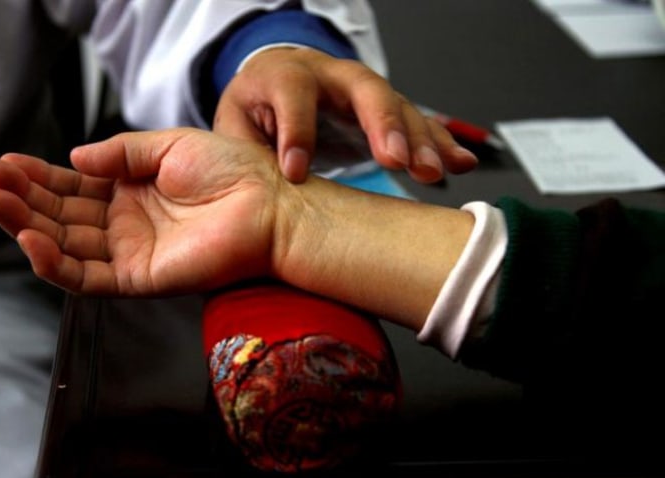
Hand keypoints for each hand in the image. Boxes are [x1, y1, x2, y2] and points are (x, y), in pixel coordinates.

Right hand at [0, 128, 281, 295]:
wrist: (269, 203)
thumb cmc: (230, 171)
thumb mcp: (168, 145)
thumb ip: (120, 152)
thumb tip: (74, 156)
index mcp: (131, 190)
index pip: (72, 185)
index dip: (37, 176)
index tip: (4, 164)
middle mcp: (125, 223)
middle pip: (61, 215)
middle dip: (23, 200)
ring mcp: (130, 252)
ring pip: (66, 245)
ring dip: (27, 227)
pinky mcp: (140, 279)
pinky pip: (89, 277)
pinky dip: (57, 264)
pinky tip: (31, 242)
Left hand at [213, 47, 477, 183]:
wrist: (278, 84)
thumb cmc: (256, 109)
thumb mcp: (235, 125)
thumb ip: (241, 149)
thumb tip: (243, 183)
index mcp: (284, 76)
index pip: (292, 95)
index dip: (296, 132)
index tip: (296, 173)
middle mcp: (329, 75)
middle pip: (362, 89)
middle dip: (382, 124)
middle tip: (395, 161)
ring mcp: (361, 90)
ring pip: (397, 105)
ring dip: (420, 139)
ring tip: (434, 171)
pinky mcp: (383, 109)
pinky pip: (416, 120)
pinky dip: (439, 141)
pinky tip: (460, 161)